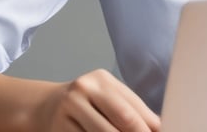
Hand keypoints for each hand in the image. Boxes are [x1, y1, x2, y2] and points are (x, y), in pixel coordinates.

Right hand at [34, 69, 160, 131]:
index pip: (131, 110)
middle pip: (119, 123)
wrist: (47, 106)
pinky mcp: (58, 128)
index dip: (148, 129)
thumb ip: (134, 110)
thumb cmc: (87, 102)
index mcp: (101, 80)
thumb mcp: (109, 97)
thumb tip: (160, 127)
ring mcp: (68, 110)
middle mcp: (83, 91)